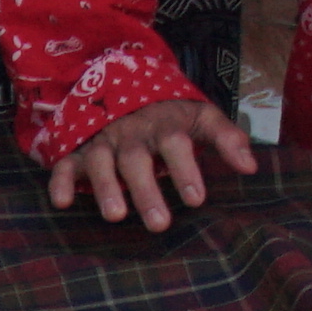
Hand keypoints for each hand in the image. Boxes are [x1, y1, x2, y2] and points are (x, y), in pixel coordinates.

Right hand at [48, 96, 259, 231]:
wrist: (125, 86)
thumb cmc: (170, 115)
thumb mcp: (201, 117)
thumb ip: (226, 138)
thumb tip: (251, 167)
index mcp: (165, 125)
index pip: (177, 144)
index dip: (186, 170)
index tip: (197, 199)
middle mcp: (132, 134)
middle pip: (137, 160)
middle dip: (147, 191)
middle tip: (160, 224)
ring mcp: (102, 141)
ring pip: (100, 162)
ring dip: (106, 188)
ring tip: (116, 216)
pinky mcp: (76, 151)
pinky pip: (63, 165)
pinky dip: (60, 182)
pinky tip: (62, 202)